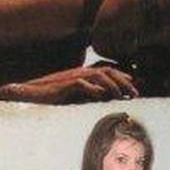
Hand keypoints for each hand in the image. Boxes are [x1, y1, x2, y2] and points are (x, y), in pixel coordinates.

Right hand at [12, 66, 138, 103]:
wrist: (33, 94)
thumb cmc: (54, 97)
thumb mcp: (76, 96)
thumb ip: (90, 94)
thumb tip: (106, 99)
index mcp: (85, 73)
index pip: (108, 70)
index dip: (123, 76)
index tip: (135, 87)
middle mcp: (81, 72)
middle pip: (108, 70)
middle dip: (124, 81)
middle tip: (136, 93)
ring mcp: (74, 77)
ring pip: (99, 76)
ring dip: (114, 86)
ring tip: (123, 96)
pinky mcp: (66, 85)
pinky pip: (83, 85)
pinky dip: (94, 90)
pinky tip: (103, 98)